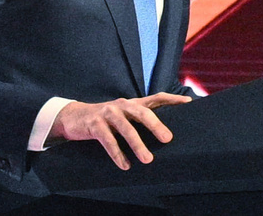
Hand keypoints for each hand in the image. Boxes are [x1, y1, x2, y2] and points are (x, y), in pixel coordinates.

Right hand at [48, 93, 191, 169]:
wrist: (74, 117)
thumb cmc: (105, 119)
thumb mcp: (123, 115)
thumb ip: (139, 119)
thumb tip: (164, 132)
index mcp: (132, 103)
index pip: (155, 98)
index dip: (172, 99)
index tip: (188, 103)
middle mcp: (122, 105)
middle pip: (142, 112)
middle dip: (155, 125)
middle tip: (167, 139)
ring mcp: (108, 114)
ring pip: (126, 128)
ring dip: (137, 144)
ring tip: (147, 160)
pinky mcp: (95, 125)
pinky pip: (108, 141)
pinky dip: (117, 154)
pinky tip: (125, 165)